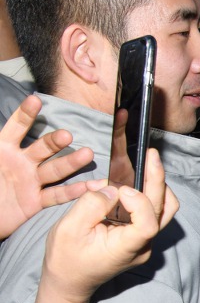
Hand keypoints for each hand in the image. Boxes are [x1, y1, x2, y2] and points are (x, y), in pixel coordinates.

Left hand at [0, 95, 95, 238]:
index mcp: (4, 148)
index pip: (17, 127)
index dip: (25, 114)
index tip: (36, 100)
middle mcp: (22, 162)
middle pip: (43, 148)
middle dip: (55, 141)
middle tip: (66, 135)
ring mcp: (32, 181)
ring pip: (55, 169)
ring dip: (71, 162)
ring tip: (87, 154)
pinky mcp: (36, 202)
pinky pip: (56, 195)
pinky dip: (72, 192)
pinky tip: (88, 186)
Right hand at [35, 150, 177, 302]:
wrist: (70, 281)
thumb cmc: (66, 258)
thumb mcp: (69, 229)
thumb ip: (92, 205)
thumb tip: (112, 188)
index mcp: (127, 247)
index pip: (149, 222)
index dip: (140, 201)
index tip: (120, 188)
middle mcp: (143, 245)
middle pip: (164, 210)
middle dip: (158, 180)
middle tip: (150, 156)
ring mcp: (145, 242)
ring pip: (165, 210)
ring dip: (157, 186)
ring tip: (144, 165)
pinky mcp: (140, 236)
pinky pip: (151, 212)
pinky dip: (145, 195)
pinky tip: (131, 181)